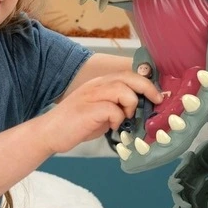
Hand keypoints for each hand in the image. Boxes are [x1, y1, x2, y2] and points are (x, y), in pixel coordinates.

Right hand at [40, 71, 163, 154]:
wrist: (49, 133)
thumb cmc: (76, 124)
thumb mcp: (100, 111)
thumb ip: (117, 106)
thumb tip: (138, 109)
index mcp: (100, 83)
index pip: (128, 74)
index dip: (146, 81)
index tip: (158, 94)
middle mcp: (97, 85)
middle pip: (129, 77)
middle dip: (148, 88)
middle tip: (157, 100)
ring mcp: (92, 95)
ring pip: (124, 90)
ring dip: (130, 105)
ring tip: (125, 118)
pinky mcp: (89, 109)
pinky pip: (113, 110)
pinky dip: (117, 120)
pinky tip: (111, 127)